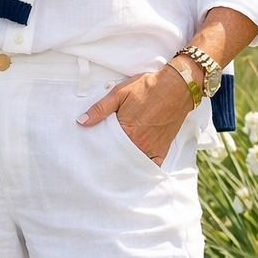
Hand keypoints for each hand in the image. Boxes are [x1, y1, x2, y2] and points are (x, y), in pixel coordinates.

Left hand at [77, 66, 194, 164]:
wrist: (177, 87)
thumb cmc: (148, 88)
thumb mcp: (119, 93)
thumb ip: (100, 109)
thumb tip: (81, 121)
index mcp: (126, 130)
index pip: (106, 147)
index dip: (98, 150)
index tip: (91, 154)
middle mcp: (139, 142)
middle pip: (118, 158)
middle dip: (109, 160)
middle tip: (99, 164)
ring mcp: (151, 148)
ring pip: (133, 164)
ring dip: (124, 165)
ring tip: (114, 169)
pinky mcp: (162, 149)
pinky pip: (151, 166)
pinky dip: (142, 168)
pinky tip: (134, 170)